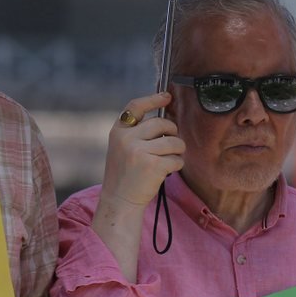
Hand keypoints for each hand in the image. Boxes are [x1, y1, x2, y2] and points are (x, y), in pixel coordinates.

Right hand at [100, 92, 184, 208]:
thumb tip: (166, 119)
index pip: (136, 107)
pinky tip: (166, 171)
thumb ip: (138, 133)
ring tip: (167, 160)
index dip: (153, 99)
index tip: (167, 96)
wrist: (119, 199)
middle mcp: (126, 139)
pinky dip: (177, 165)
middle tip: (170, 145)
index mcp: (118, 131)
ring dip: (177, 151)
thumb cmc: (126, 173)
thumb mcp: (123, 147)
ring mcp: (139, 152)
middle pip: (163, 123)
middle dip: (173, 133)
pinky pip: (177, 159)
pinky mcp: (152, 166)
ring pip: (174, 142)